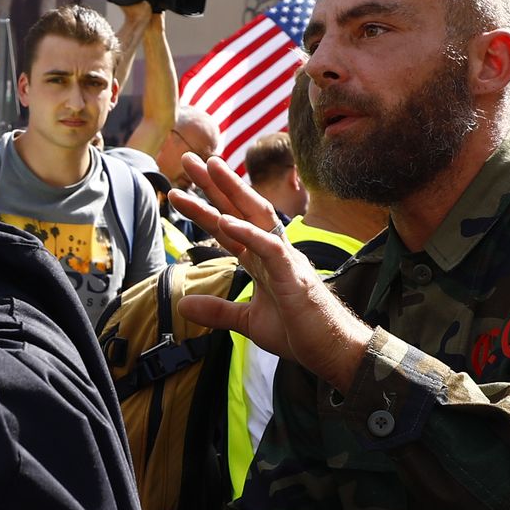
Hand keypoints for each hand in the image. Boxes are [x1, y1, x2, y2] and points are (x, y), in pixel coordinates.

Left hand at [170, 152, 373, 389]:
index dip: (204, 207)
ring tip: (210, 168)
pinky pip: (269, 247)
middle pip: (240, 208)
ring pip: (257, 215)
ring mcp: (284, 259)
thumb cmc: (299, 331)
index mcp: (261, 259)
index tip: (178, 191)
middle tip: (188, 157)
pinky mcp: (293, 275)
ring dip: (233, 190)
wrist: (332, 352)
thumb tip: (183, 305)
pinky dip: (247, 232)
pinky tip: (224, 221)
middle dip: (214, 184)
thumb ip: (217, 310)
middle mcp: (272, 251)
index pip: (228, 225)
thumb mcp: (248, 321)